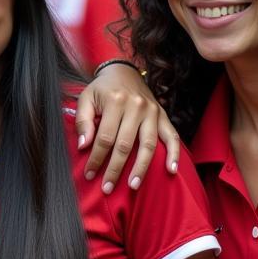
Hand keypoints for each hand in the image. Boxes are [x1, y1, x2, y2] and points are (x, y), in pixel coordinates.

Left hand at [76, 63, 179, 192]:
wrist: (123, 71)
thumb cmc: (102, 89)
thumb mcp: (86, 98)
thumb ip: (83, 121)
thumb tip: (83, 145)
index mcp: (115, 101)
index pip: (105, 137)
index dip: (96, 158)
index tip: (90, 174)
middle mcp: (136, 106)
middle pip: (126, 145)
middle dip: (115, 169)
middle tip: (107, 187)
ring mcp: (152, 112)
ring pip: (148, 145)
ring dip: (141, 167)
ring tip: (133, 185)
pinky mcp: (163, 115)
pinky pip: (172, 136)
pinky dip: (174, 154)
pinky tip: (171, 170)